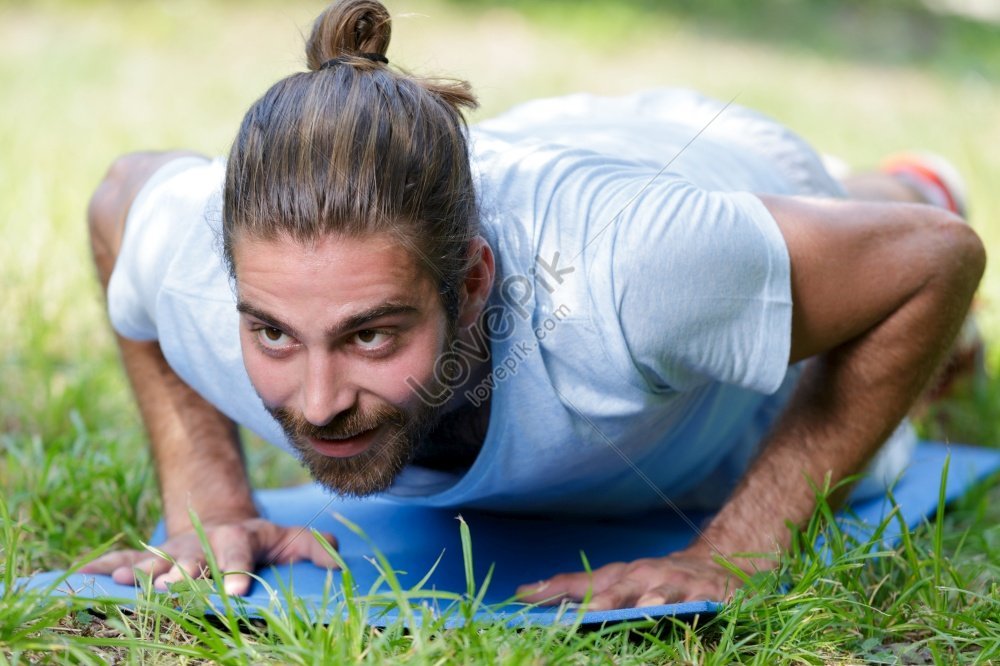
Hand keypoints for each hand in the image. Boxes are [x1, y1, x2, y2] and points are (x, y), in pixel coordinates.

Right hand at [79, 517, 338, 594]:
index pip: (239, 550)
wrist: (222, 524)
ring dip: (142, 569)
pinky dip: (105, 565)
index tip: (236, 591)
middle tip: (172, 587)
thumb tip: (338, 562)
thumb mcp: (291, 540)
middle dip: (183, 572)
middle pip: (193, 556)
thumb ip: (314, 548)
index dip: (237, 569)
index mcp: (240, 537)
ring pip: (156, 558)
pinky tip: (87, 575)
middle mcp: (204, 542)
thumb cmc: (262, 542)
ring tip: (127, 582)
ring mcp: (174, 549)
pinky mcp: (151, 557)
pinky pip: (124, 558)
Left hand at [516, 547, 751, 609]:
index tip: (524, 595)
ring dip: (646, 598)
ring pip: (660, 590)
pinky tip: (680, 609)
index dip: (555, 588)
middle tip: (585, 609)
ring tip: (638, 607)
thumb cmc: (658, 581)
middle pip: (620, 585)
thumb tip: (524, 591)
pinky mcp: (709, 593)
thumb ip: (577, 589)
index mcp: (622, 576)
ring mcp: (677, 584)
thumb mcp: (620, 583)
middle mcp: (646, 576)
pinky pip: (699, 600)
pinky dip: (690, 603)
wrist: (718, 566)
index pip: (583, 583)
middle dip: (601, 597)